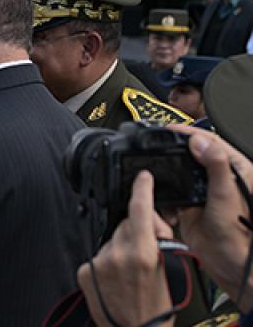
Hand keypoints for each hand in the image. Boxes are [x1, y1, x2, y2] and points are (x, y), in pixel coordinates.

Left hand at [78, 171, 174, 326]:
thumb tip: (150, 226)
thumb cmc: (155, 308)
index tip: (142, 178)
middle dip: (135, 231)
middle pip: (124, 224)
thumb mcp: (166, 271)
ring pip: (110, 240)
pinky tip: (114, 277)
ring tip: (128, 271)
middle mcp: (117, 255)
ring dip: (119, 248)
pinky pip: (97, 255)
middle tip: (143, 250)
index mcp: (143, 254)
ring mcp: (98, 263)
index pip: (138, 210)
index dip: (141, 189)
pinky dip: (105, 261)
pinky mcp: (84, 272)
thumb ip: (156, 244)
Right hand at [168, 124, 252, 311]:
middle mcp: (219, 179)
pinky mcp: (190, 206)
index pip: (211, 143)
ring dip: (167, 176)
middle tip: (156, 145)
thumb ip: (215, 167)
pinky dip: (163, 196)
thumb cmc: (238, 236)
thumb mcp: (225, 196)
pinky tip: (163, 200)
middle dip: (174, 152)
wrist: (229, 265)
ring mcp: (203, 192)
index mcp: (235, 170)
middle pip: (192, 155)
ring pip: (179, 173)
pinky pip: (172, 193)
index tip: (171, 129)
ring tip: (156, 170)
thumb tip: (201, 142)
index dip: (190, 134)